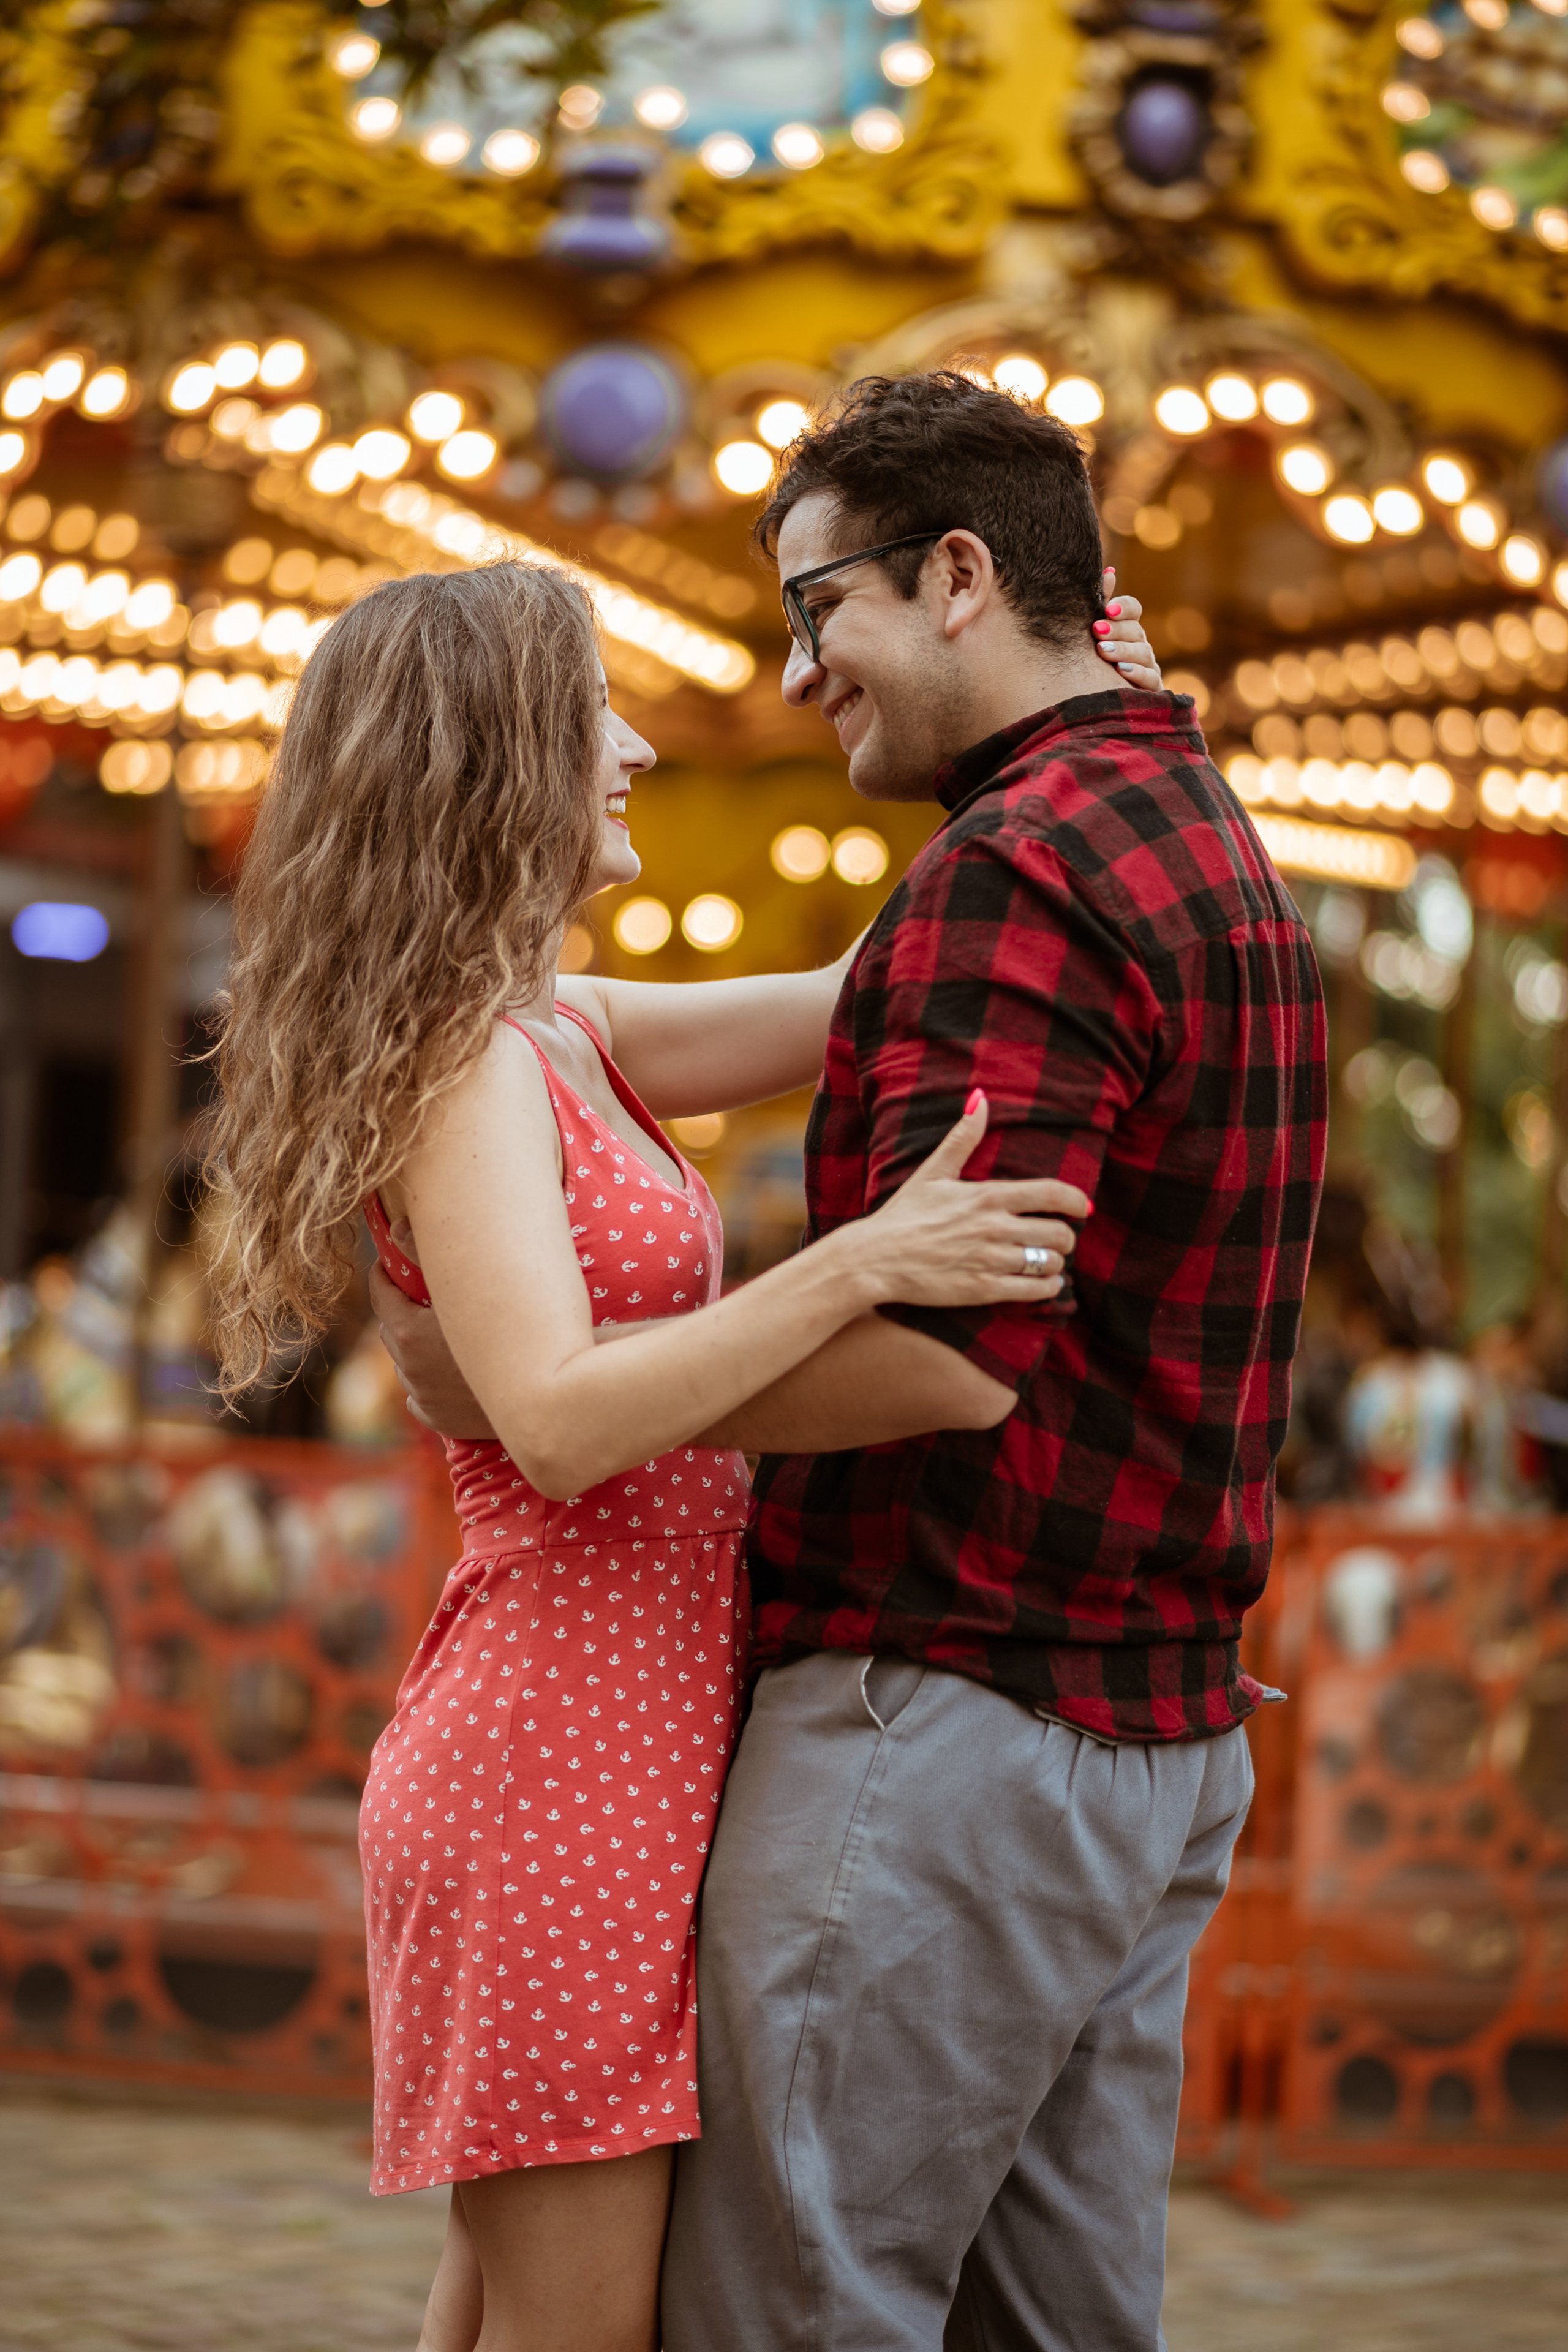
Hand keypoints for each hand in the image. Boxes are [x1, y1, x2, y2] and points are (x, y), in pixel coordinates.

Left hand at [370, 1239, 496, 1440]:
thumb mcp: (471, 1285)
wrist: (545, 1390)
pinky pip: (420, 1397)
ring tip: (444, 1338)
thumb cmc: (513, 1329)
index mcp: (408, 1333)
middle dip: (401, 1312)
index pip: (380, 1294)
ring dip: (416, 1350)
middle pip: (390, 1330)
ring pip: (406, 1364)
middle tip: (424, 1298)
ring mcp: (423, 1396)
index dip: (385, 1275)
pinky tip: (449, 1375)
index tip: (391, 1265)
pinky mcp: (438, 1419)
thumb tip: (395, 1228)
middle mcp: (409, 1368)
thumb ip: (428, 1253)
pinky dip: (428, 1384)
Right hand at [842, 1094, 1089, 1307]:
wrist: (874, 1259)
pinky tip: (1043, 1284)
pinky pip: (1036, 1291)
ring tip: (1046, 1261)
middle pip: (1060, 1233)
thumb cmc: (903, 1215)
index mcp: (988, 1196)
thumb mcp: (932, 1172)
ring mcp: (991, 1260)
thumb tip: (981, 1098)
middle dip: (1067, 1237)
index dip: (1077, 1201)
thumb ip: (963, 1137)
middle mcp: (995, 1228)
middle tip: (1058, 1239)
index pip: (1053, 1194)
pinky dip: (1048, 1288)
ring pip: (1051, 1263)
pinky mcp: (985, 1289)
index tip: (1083, 1208)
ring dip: (1056, 1263)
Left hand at [1094, 568, 1161, 689]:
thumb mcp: (1090, 634)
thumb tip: (1108, 572)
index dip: (1123, 608)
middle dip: (1117, 630)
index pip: (1132, 609)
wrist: (1089, 705)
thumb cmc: (1088, 664)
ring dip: (1123, 650)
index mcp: (1125, 628)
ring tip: (1103, 651)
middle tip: (1097, 631)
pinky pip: (1150, 679)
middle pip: (1136, 630)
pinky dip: (1136, 673)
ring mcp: (1147, 667)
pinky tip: (1120, 671)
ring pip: (1143, 653)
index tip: (1107, 610)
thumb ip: (1098, 604)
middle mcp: (1139, 645)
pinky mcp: (1150, 690)